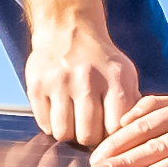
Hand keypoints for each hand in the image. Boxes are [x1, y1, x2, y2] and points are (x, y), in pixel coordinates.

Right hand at [23, 19, 144, 148]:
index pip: (115, 129)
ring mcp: (59, 81)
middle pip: (87, 135)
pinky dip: (51, 124)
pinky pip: (44, 124)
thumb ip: (131, 105)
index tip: (108, 135)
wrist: (68, 28)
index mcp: (115, 78)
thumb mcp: (125, 75)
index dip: (111, 138)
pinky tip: (58, 111)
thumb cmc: (100, 59)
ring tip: (73, 121)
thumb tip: (130, 137)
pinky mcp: (36, 84)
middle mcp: (87, 78)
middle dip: (88, 138)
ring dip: (68, 133)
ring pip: (63, 133)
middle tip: (89, 128)